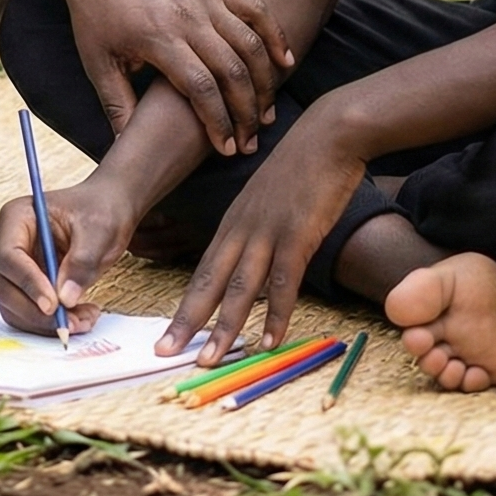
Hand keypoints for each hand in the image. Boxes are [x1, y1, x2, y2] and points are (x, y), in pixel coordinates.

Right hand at [0, 180, 139, 337]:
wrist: (105, 212)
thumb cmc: (99, 211)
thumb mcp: (98, 231)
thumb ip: (81, 263)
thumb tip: (64, 298)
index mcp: (17, 216)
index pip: (9, 255)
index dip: (28, 283)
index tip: (54, 305)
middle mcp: (7, 242)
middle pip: (4, 286)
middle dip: (36, 311)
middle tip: (71, 323)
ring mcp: (14, 266)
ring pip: (13, 305)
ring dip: (44, 322)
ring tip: (84, 319)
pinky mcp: (25, 285)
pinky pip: (27, 312)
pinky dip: (49, 323)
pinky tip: (79, 316)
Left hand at [66, 0, 290, 151]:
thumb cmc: (96, 17)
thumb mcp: (97, 63)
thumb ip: (117, 105)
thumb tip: (127, 148)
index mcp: (157, 38)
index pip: (200, 88)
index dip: (218, 123)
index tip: (227, 149)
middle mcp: (187, 17)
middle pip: (232, 70)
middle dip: (246, 112)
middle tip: (251, 142)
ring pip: (250, 44)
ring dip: (265, 83)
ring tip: (266, 115)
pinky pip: (255, 9)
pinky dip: (275, 35)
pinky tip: (285, 63)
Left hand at [155, 118, 365, 360]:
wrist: (329, 135)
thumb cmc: (303, 167)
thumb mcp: (268, 198)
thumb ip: (257, 227)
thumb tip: (254, 258)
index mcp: (233, 223)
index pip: (202, 272)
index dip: (185, 306)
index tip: (168, 333)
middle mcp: (242, 230)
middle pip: (208, 283)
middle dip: (186, 322)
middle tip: (165, 352)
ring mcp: (268, 233)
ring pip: (239, 289)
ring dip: (225, 328)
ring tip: (210, 360)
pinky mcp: (297, 235)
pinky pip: (282, 283)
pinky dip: (275, 316)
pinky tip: (270, 342)